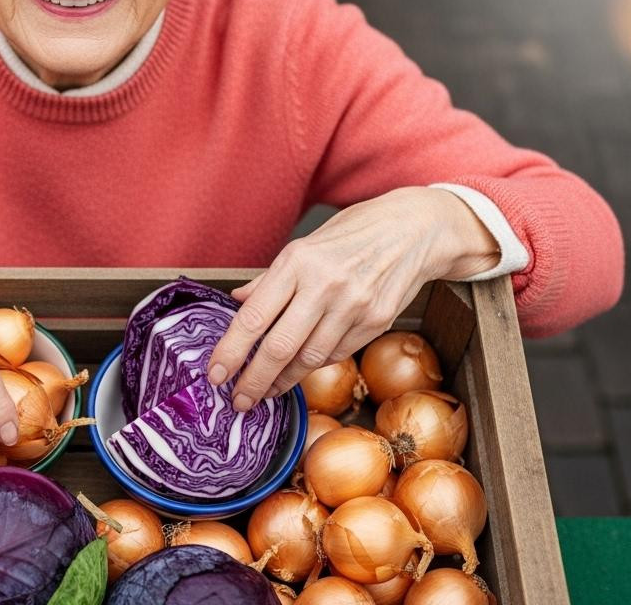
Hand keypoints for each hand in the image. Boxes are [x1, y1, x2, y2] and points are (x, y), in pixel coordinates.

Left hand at [207, 187, 499, 410]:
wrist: (415, 229)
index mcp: (297, 262)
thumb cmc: (354, 233)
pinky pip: (337, 354)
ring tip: (266, 390)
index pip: (253, 317)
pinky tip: (301, 369)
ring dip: (283, 381)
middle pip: (279, 348)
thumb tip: (237, 301)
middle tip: (238, 401)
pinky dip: (314, 366)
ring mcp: (354, 306)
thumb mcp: (305, 244)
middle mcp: (325, 285)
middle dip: (253, 381)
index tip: (215, 374)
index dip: (230, 352)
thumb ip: (270, 279)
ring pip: (309, 359)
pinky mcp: (377, 321)